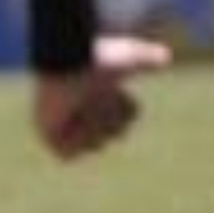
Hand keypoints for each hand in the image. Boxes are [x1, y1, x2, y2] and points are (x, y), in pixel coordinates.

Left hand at [29, 36, 173, 162]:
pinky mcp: (48, 135)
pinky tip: (71, 118)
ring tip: (81, 107)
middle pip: (113, 135)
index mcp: (101, 99)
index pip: (126, 120)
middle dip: (110, 118)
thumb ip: (149, 58)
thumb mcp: (131, 57)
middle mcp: (84, 114)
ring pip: (94, 145)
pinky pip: (68, 155)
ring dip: (93, 126)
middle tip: (95, 100)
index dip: (124, 110)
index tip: (114, 91)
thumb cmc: (98, 58)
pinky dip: (74, 139)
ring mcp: (64, 126)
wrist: (71, 63)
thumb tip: (166, 57)